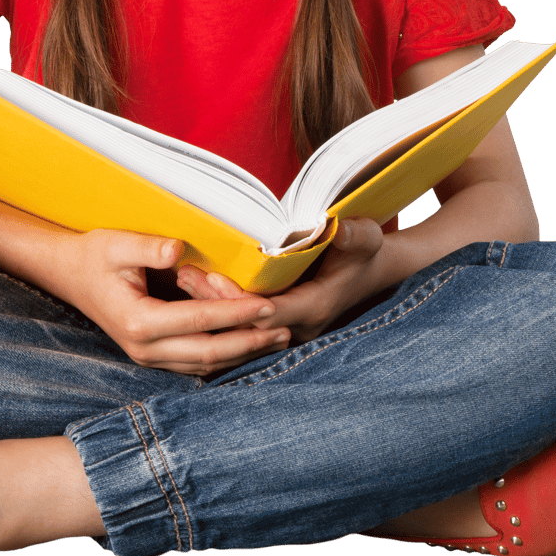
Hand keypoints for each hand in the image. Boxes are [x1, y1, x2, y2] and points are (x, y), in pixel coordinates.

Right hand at [59, 229, 291, 375]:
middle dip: (249, 342)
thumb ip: (149, 247)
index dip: (236, 313)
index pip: (200, 320)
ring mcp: (146, 357)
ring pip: (204, 364)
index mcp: (139, 321)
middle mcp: (143, 348)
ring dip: (241, 353)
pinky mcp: (151, 355)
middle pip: (208, 353)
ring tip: (275, 339)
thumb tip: (179, 249)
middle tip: (285, 330)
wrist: (67, 274)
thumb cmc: (94, 254)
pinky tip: (246, 345)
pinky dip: (223, 356)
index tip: (268, 303)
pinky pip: (194, 363)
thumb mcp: (117, 243)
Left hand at [176, 218, 388, 344]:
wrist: (373, 271)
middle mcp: (298, 326)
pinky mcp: (278, 324)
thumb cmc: (366, 251)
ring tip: (182, 276)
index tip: (214, 278)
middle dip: (215, 302)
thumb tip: (338, 226)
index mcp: (316, 307)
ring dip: (212, 304)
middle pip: (247, 323)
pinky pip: (244, 322)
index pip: (270, 313)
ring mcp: (287, 329)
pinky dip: (220, 306)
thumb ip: (354, 235)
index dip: (240, 299)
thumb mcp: (367, 238)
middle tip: (184, 274)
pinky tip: (194, 286)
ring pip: (242, 325)